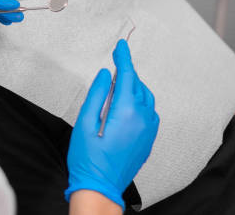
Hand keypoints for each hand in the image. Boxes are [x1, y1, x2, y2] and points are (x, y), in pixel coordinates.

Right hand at [65, 40, 158, 208]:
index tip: (121, 45)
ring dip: (134, 85)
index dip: (124, 58)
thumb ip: (97, 94)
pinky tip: (127, 103)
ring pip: (145, 96)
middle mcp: (143, 118)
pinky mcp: (149, 139)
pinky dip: (140, 100)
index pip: (127, 76)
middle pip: (137, 84)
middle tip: (113, 64)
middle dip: (126, 72)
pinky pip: (149, 111)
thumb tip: (105, 75)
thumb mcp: (85, 122)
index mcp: (126, 111)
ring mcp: (149, 130)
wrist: (100, 188)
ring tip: (118, 84)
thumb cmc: (88, 157)